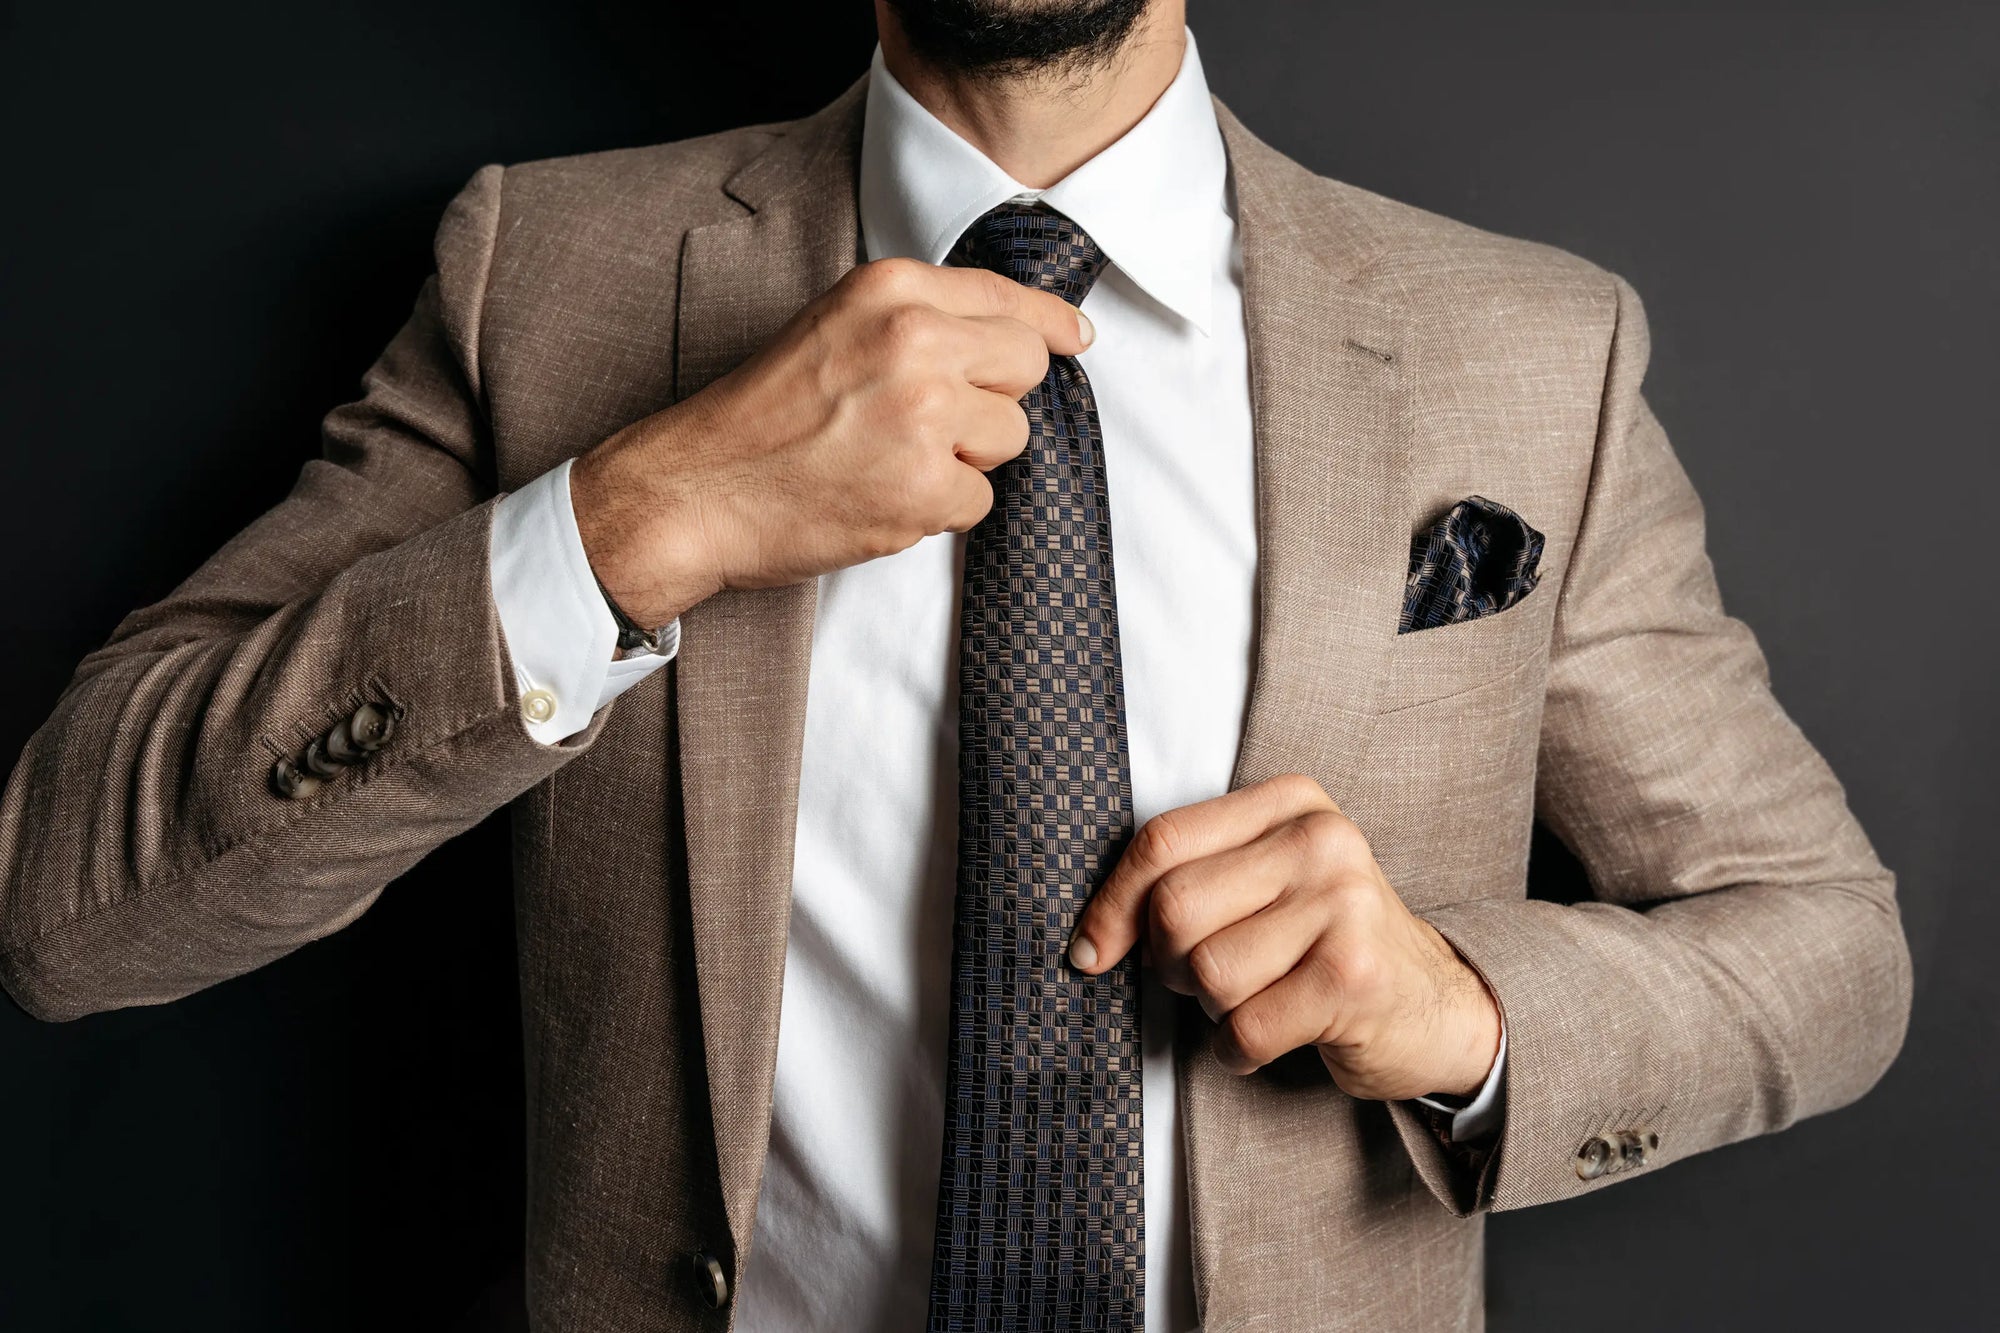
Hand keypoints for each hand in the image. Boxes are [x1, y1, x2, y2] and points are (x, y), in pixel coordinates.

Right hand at [569, 257, 1092, 626]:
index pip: (1007, 298)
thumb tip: (1028, 334)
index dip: (1049, 324)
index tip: (1075, 337)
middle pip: (1026, 367)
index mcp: (890, 290)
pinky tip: (881, 497)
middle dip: (994, 399)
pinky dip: (939, 511)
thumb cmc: (761, 414)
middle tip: (930, 422)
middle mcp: (915, 341)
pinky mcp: (925, 488)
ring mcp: (924, 417)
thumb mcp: (834, 326)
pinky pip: (979, 501)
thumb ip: (918, 318)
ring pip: (1010, 438)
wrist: (696, 489)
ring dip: (966, 460)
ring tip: (890, 460)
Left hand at [1068, 774, 1502, 1101]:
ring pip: (1208, 973)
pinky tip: (1269, 1039)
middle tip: (1207, 978)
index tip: (1092, 951)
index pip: (1162, 841)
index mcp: (1292, 802)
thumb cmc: (1326, 945)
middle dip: (1171, 964)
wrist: (1438, 1005)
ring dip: (1214, 1010)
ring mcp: (1345, 906)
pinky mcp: (1354, 977)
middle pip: (1175, 909)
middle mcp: (1323, 841)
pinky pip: (1244, 1029)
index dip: (1111, 904)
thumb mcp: (1265, 883)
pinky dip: (1238, 1052)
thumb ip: (1186, 882)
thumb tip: (1088, 943)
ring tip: (1256, 1000)